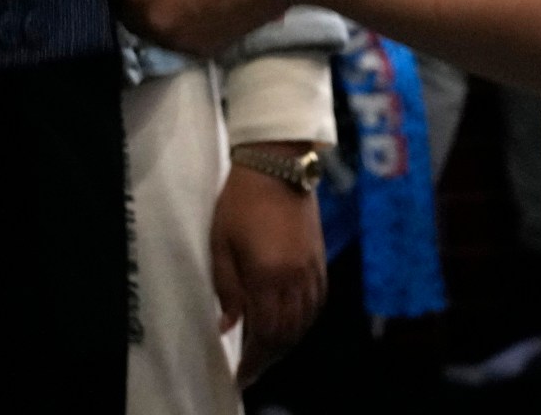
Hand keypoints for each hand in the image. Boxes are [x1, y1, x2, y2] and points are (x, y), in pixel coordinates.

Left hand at [213, 147, 327, 384]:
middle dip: (270, 356)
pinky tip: (293, 324)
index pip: (265, 333)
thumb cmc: (240, 201)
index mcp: (268, 275)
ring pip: (306, 321)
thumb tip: (228, 326)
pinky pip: (318, 302)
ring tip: (269, 350)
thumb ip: (226, 288)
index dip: (254, 359)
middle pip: (288, 333)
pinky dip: (305, 320)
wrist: (277, 165)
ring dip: (288, 342)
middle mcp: (296, 278)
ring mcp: (312, 269)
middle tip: (252, 367)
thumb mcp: (220, 243)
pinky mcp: (320, 259)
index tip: (241, 374)